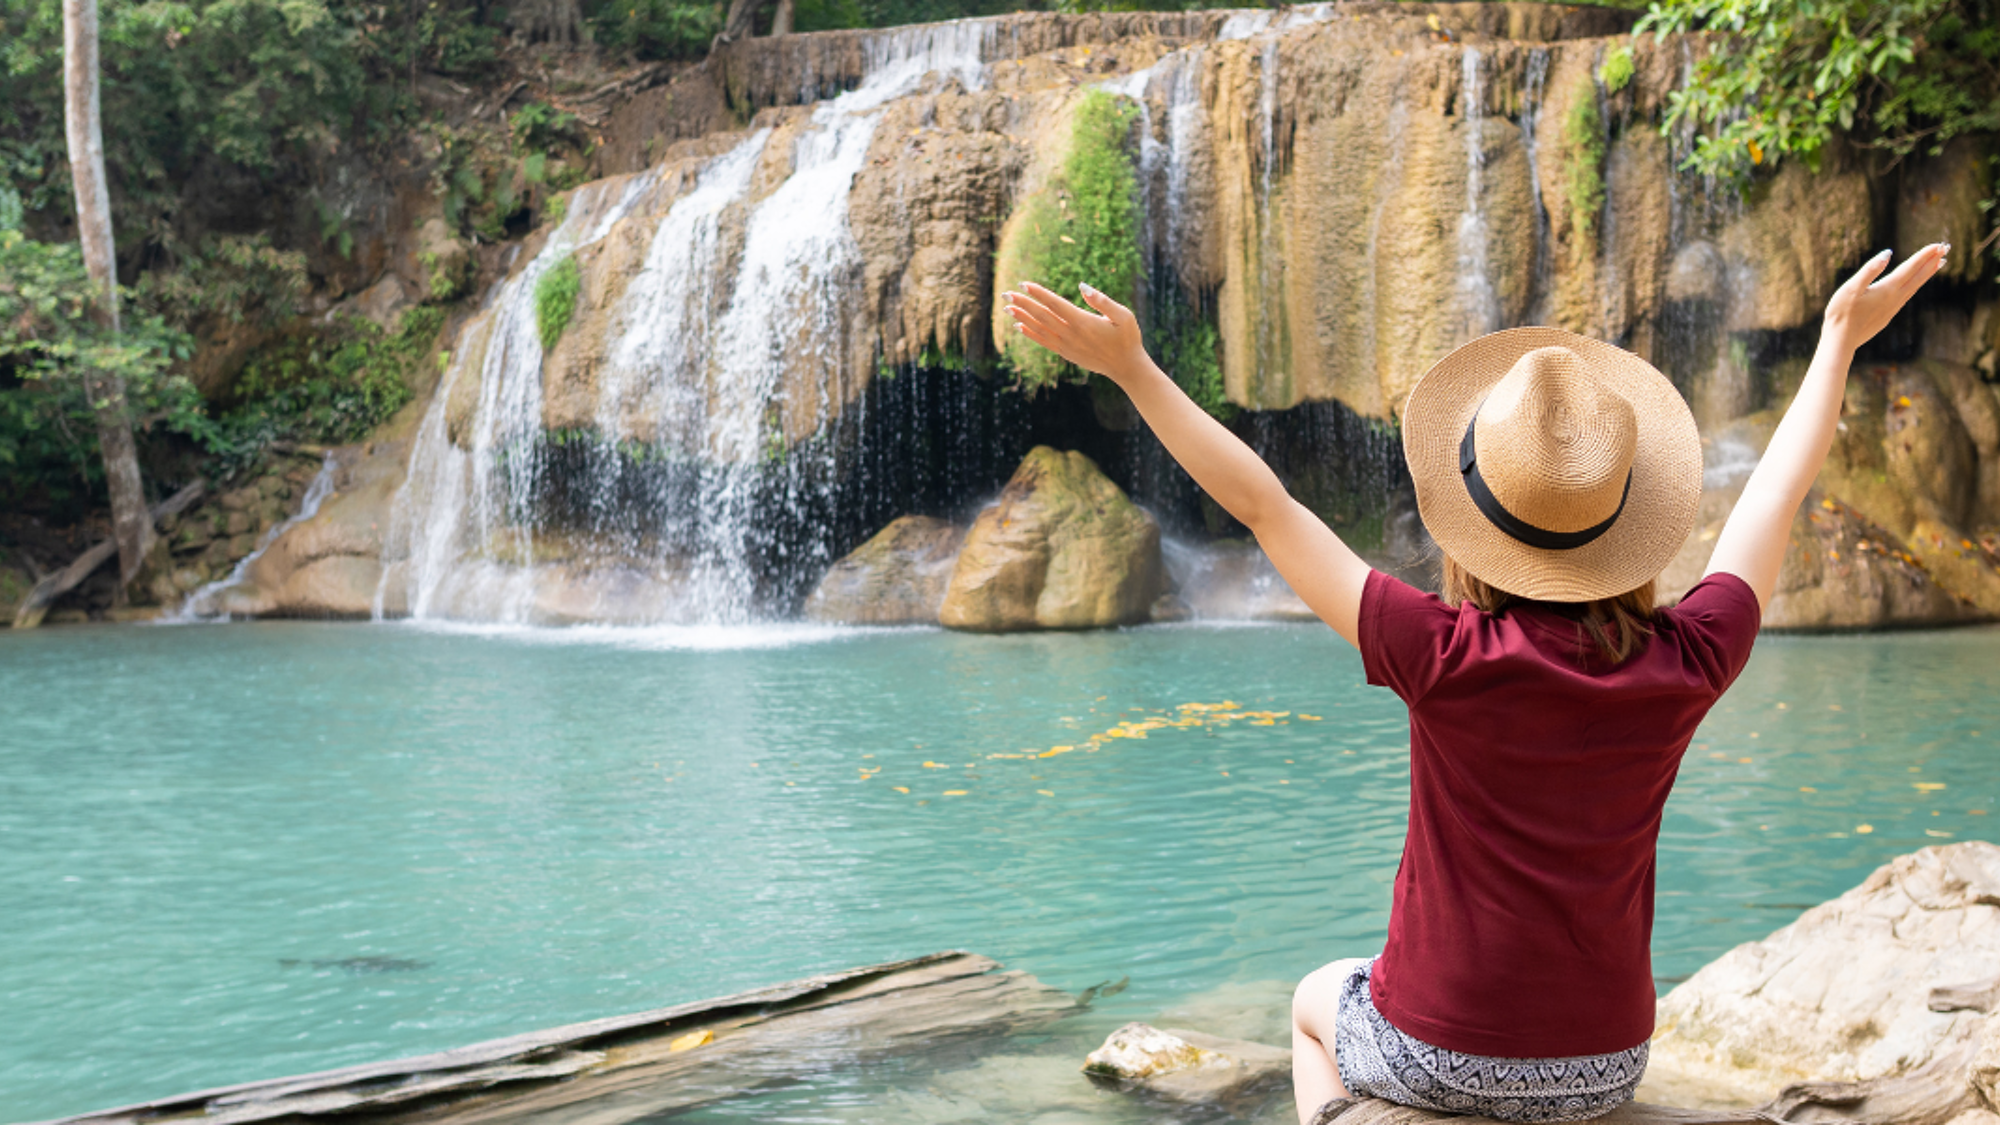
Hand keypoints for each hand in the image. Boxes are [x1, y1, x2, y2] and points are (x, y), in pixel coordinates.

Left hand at [1003, 281, 1148, 383]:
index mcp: (1083, 322)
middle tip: (1006, 294)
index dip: (1039, 294)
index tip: (1024, 285)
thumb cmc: (1127, 338)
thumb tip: (1082, 286)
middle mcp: (1071, 334)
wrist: (1126, 367)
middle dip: (1023, 304)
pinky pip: (1043, 342)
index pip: (1055, 304)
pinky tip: (1019, 326)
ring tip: (1007, 308)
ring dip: (1022, 318)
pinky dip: (1030, 333)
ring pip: (1039, 329)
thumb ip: (1102, 301)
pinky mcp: (1066, 353)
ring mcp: (1067, 346)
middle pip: (1042, 316)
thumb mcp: (1123, 315)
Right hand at [1822, 243, 1948, 353]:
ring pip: (1915, 287)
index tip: (1939, 244)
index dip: (1925, 255)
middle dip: (1932, 261)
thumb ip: (1869, 270)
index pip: (1910, 267)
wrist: (1841, 341)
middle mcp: (1895, 298)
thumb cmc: (1841, 313)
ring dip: (1927, 274)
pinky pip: (1907, 296)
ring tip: (1939, 264)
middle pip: (1919, 277)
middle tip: (1946, 248)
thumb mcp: (1850, 288)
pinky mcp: (1887, 316)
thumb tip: (1888, 253)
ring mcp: (1892, 308)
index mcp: (1888, 289)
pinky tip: (1914, 285)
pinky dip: (1916, 286)